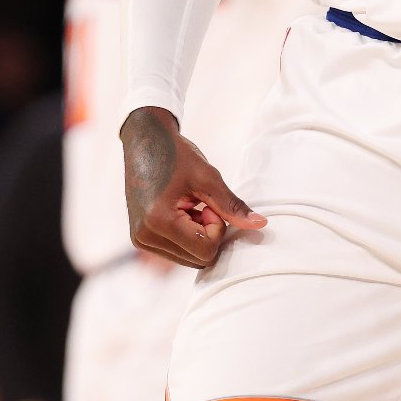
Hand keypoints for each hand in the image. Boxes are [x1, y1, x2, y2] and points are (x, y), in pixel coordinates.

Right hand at [120, 105, 265, 267]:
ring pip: (188, 258)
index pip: (205, 250)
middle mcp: (145, 237)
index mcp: (159, 222)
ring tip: (191, 205)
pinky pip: (176, 251)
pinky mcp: (141, 238)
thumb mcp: (208, 177)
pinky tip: (184, 211)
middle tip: (202, 204)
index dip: (216, 227)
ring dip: (197, 235)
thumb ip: (232, 206)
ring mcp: (140, 240)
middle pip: (197, 259)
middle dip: (208, 234)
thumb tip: (260, 224)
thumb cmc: (175, 154)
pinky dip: (187, 235)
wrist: (146, 140)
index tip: (210, 204)